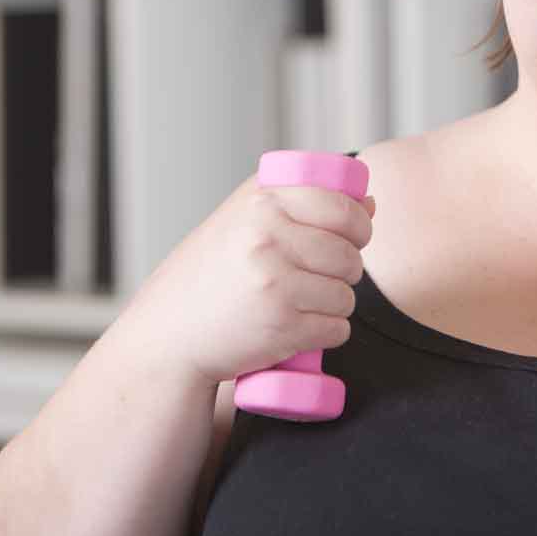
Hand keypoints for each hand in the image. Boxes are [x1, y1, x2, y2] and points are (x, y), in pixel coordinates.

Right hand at [112, 172, 376, 385]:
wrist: (167, 334)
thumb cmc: (211, 275)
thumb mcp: (246, 221)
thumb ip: (303, 204)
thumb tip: (369, 201)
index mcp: (262, 201)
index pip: (344, 206)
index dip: (358, 225)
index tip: (351, 237)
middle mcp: (268, 237)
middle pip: (351, 254)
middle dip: (346, 270)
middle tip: (319, 277)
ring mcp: (276, 282)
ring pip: (347, 295)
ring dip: (334, 305)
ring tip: (299, 303)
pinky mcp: (282, 325)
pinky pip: (338, 328)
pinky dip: (326, 333)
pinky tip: (297, 328)